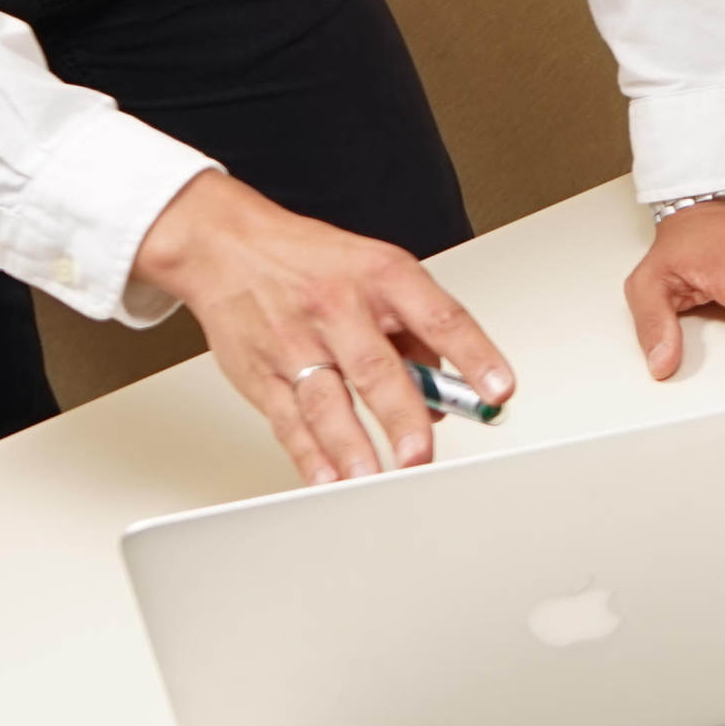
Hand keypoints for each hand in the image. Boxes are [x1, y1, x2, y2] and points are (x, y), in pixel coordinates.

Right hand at [130, 171, 511, 486]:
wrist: (225, 245)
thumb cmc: (312, 261)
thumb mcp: (378, 269)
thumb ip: (416, 327)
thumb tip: (442, 393)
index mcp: (383, 277)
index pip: (441, 317)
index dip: (474, 354)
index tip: (499, 390)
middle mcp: (339, 309)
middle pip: (377, 368)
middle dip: (401, 416)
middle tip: (421, 456)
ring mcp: (296, 343)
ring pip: (327, 403)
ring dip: (353, 447)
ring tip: (375, 480)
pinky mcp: (261, 375)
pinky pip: (288, 421)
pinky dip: (309, 455)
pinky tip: (328, 479)